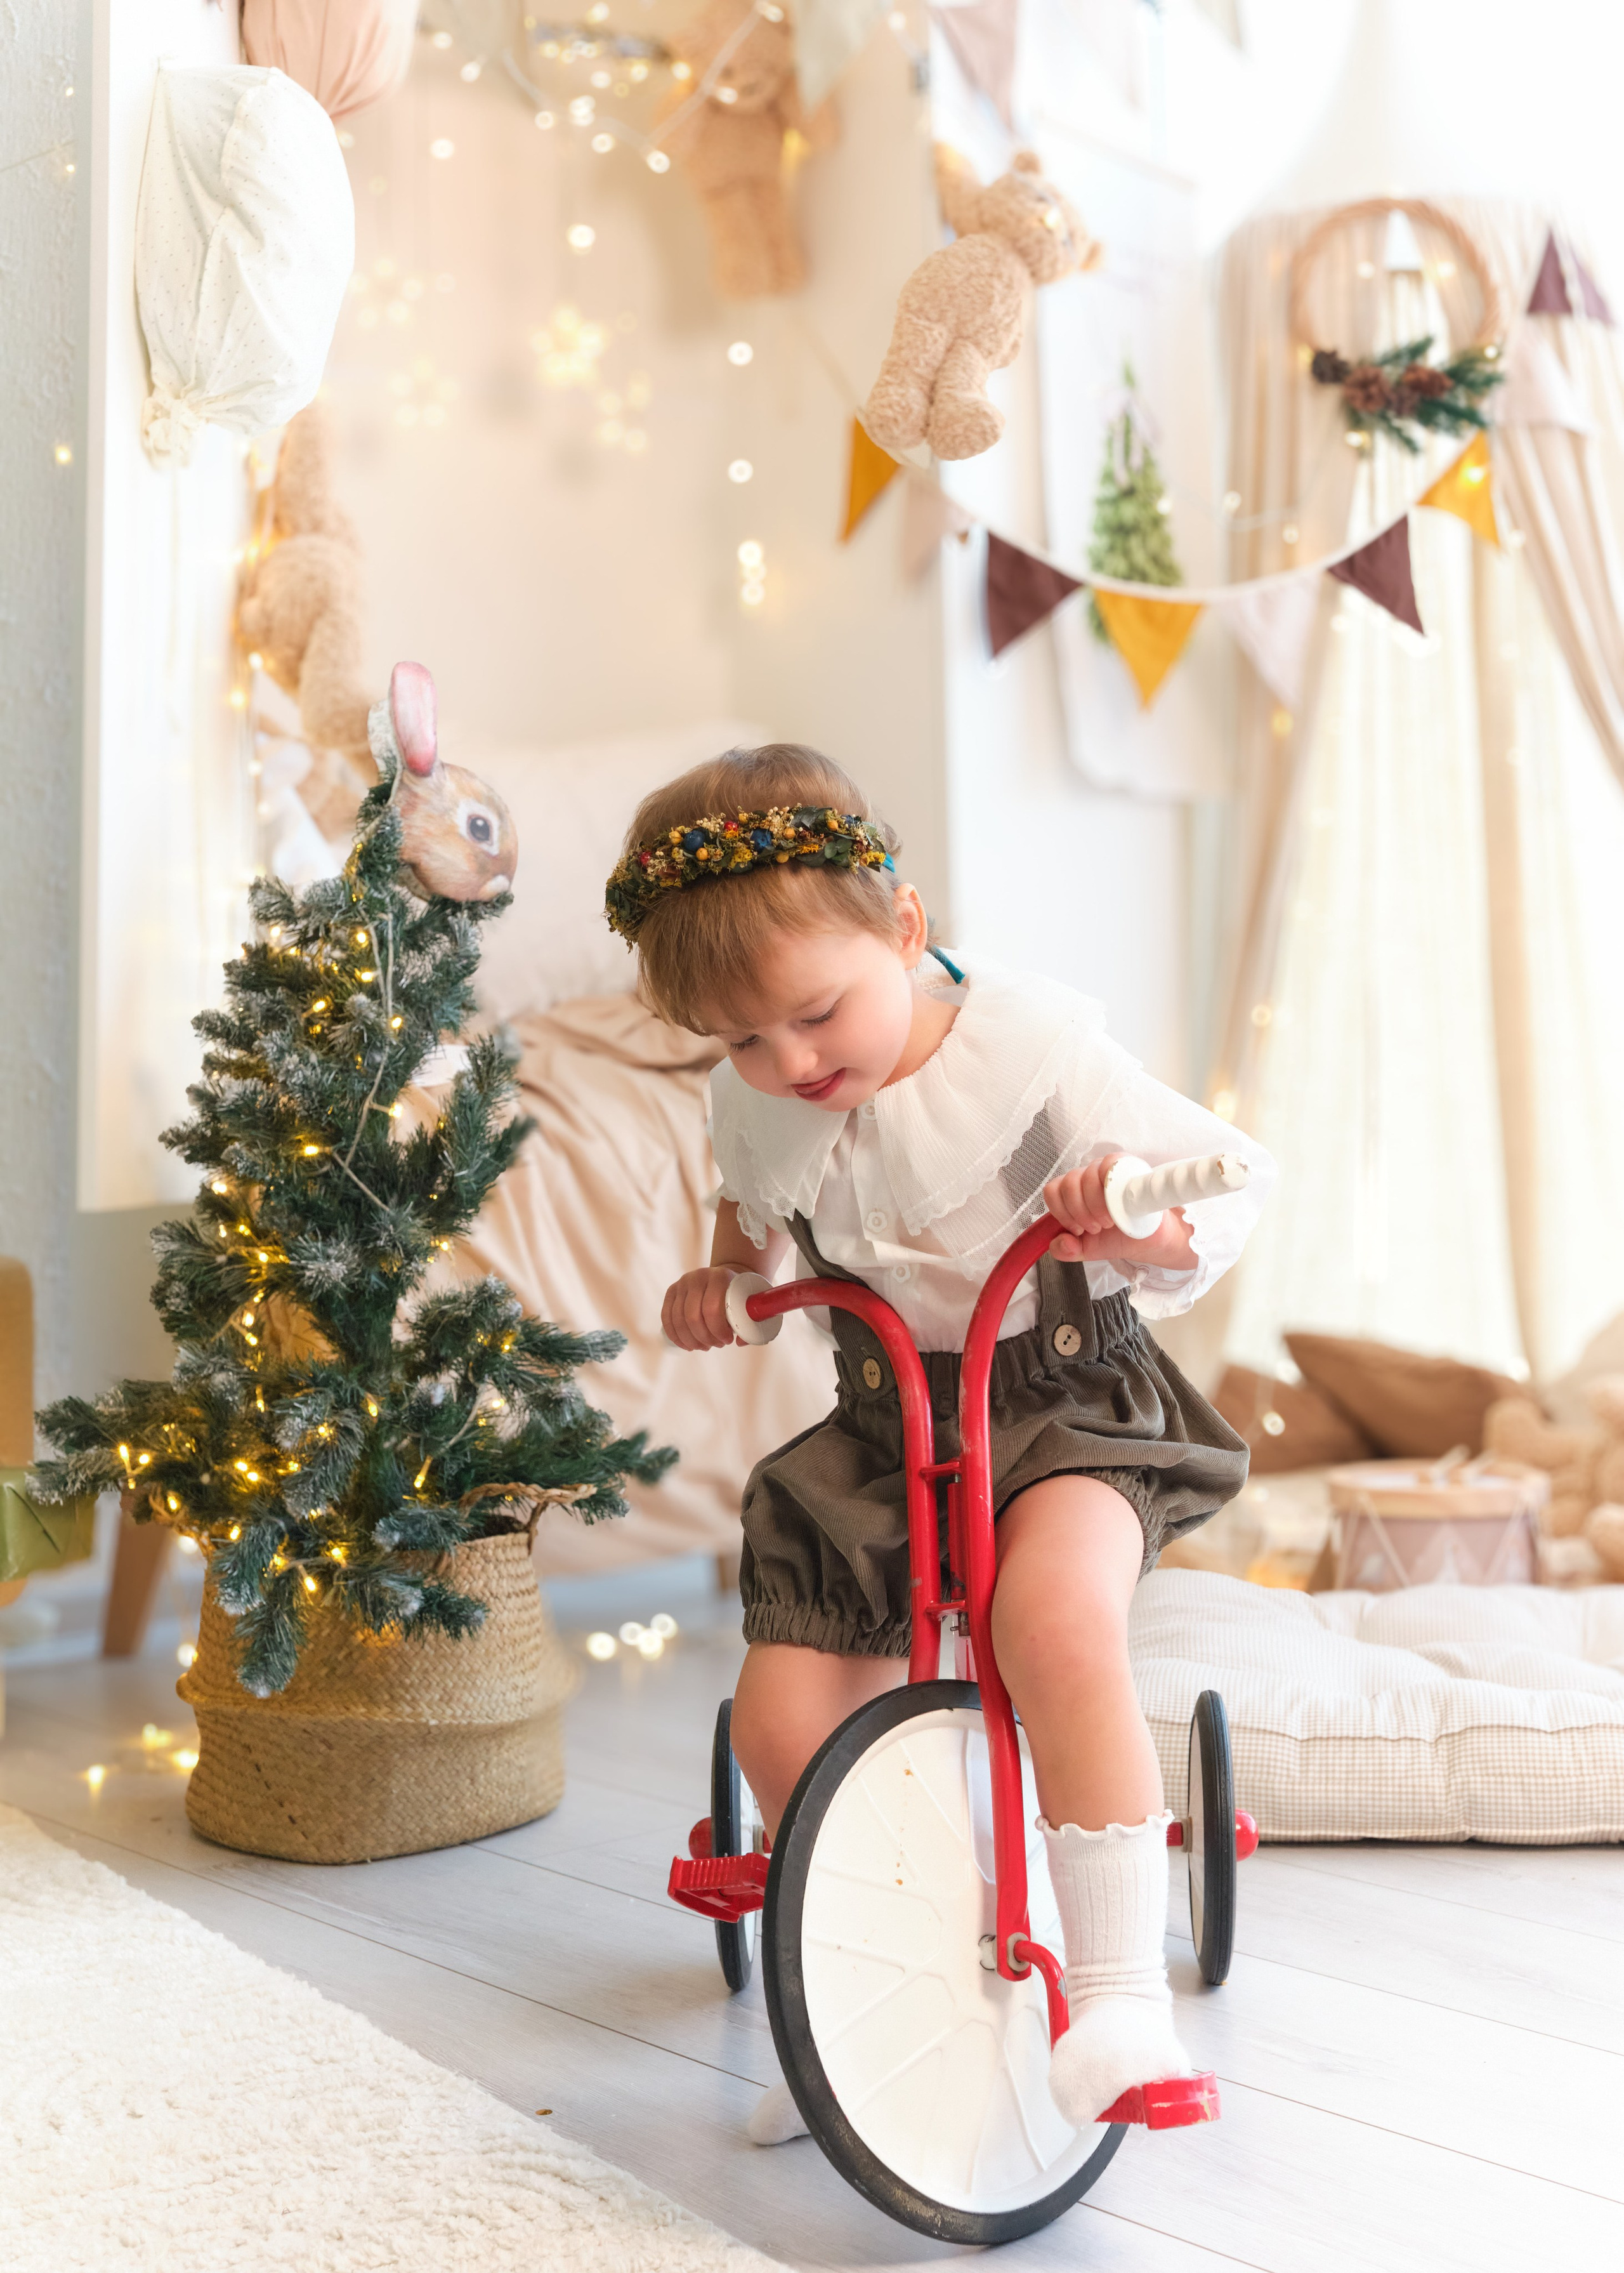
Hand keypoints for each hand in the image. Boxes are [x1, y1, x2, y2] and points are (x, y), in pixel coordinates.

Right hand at [662, 1266, 747, 1351]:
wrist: (725, 1278)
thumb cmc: (739, 1294)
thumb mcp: (749, 1302)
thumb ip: (749, 1322)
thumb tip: (740, 1342)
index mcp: (719, 1277)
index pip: (712, 1309)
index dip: (718, 1330)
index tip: (728, 1340)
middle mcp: (698, 1277)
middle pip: (693, 1317)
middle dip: (705, 1338)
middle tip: (717, 1344)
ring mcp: (682, 1283)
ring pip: (678, 1320)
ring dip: (691, 1340)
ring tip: (704, 1346)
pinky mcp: (671, 1291)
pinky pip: (666, 1317)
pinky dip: (675, 1336)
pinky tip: (687, 1345)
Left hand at [1043, 1156, 1193, 1267]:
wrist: (1152, 1240)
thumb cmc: (1120, 1238)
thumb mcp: (1089, 1249)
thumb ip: (1067, 1249)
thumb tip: (1056, 1243)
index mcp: (1075, 1193)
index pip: (1053, 1190)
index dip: (1061, 1212)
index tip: (1077, 1230)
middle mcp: (1088, 1178)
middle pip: (1068, 1183)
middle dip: (1079, 1211)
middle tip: (1096, 1228)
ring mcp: (1107, 1170)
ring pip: (1086, 1175)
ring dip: (1095, 1204)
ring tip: (1109, 1221)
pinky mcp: (1127, 1165)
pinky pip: (1110, 1163)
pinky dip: (1110, 1188)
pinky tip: (1118, 1205)